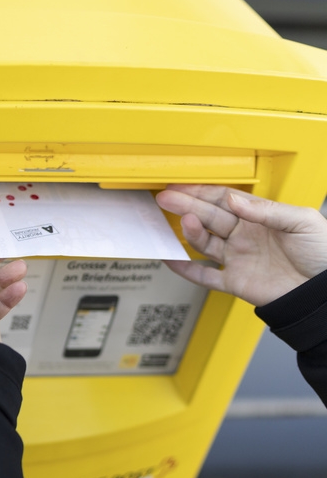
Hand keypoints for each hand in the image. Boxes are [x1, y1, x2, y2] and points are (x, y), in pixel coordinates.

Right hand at [155, 185, 326, 305]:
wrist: (325, 292)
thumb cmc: (324, 254)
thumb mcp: (302, 221)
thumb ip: (268, 210)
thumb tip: (236, 200)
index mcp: (260, 219)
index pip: (225, 200)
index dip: (203, 192)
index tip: (183, 186)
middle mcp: (245, 237)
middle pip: (209, 217)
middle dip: (186, 205)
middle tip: (166, 198)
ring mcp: (238, 259)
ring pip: (204, 243)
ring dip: (190, 232)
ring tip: (184, 222)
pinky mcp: (235, 282)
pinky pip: (205, 276)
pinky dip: (186, 270)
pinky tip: (171, 260)